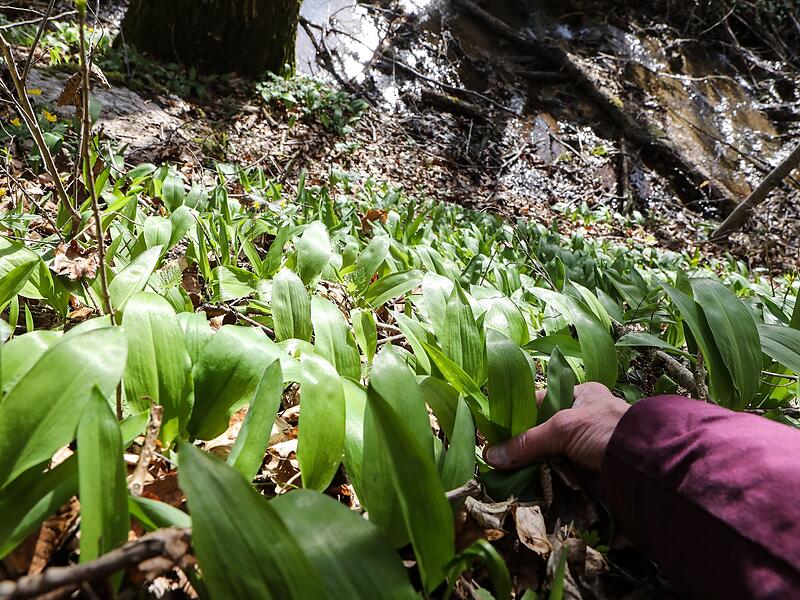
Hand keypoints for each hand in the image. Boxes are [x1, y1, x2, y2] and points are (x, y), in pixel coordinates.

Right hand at [484, 382, 629, 470]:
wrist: (645, 465)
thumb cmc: (606, 430)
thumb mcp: (563, 428)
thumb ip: (528, 441)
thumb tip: (492, 455)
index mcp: (580, 396)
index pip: (539, 402)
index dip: (516, 416)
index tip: (495, 431)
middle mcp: (583, 418)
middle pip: (542, 431)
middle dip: (522, 445)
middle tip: (496, 457)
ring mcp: (586, 446)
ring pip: (549, 454)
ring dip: (531, 464)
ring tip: (504, 473)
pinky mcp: (589, 470)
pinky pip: (560, 472)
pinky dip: (545, 478)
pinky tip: (525, 483)